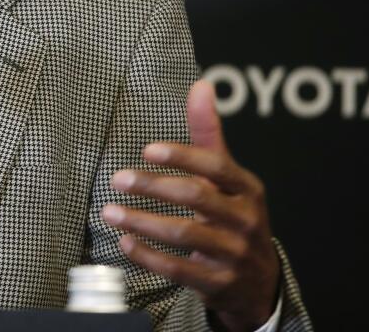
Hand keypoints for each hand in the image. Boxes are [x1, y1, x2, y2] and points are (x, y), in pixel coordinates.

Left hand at [102, 80, 279, 331]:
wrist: (258, 281)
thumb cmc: (234, 215)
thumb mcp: (227, 176)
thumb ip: (208, 133)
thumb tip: (200, 85)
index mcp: (246, 189)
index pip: (216, 167)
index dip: (182, 156)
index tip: (148, 150)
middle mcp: (244, 219)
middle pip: (196, 197)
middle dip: (153, 186)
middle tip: (118, 178)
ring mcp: (233, 253)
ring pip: (183, 233)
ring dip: (142, 221)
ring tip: (110, 211)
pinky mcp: (219, 283)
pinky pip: (178, 268)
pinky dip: (148, 256)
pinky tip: (125, 243)